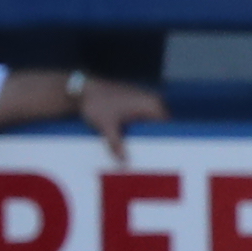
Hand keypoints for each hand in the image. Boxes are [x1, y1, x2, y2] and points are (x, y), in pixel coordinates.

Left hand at [0, 67, 166, 155]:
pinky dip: (140, 126)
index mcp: (151, 105)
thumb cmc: (96, 105)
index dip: (164, 142)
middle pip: (161, 125)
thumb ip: (116, 144)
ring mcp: (143, 97)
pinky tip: (131, 136)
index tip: (160, 155)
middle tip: (151, 157)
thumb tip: (123, 162)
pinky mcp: (134, 98)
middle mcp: (151, 99)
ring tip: (140, 148)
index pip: (168, 127)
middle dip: (155, 139)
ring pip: (152, 121)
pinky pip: (143, 116)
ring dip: (147, 133)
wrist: (82, 88)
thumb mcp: (106, 126)